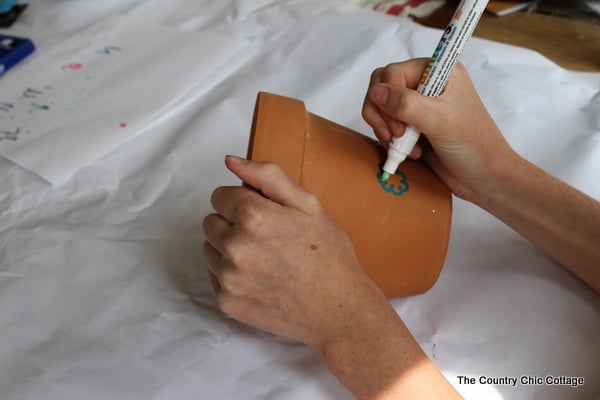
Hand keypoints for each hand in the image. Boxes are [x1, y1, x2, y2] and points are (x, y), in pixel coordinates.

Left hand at [202, 156, 387, 349]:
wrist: (338, 310)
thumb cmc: (329, 255)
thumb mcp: (308, 204)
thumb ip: (267, 176)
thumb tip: (230, 161)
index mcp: (253, 216)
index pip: (220, 195)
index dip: (242, 201)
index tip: (264, 214)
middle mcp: (235, 246)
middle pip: (210, 221)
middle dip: (232, 224)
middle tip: (267, 237)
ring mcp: (228, 277)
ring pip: (209, 248)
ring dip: (228, 249)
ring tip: (263, 258)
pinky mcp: (227, 301)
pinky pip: (214, 276)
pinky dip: (231, 275)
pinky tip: (259, 278)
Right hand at [362, 58, 516, 200]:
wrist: (485, 178)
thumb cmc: (473, 145)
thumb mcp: (440, 121)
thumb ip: (406, 104)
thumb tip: (375, 92)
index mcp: (438, 72)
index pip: (393, 73)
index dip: (388, 99)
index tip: (400, 127)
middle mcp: (426, 84)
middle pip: (381, 87)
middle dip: (382, 114)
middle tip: (395, 136)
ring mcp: (419, 106)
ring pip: (380, 107)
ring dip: (386, 130)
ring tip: (406, 147)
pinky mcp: (413, 126)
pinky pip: (387, 126)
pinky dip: (391, 140)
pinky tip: (412, 153)